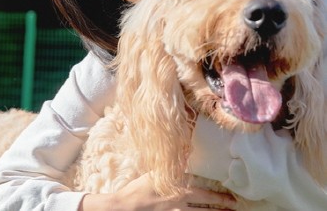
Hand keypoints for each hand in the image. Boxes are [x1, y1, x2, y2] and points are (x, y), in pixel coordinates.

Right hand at [79, 173, 236, 210]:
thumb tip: (184, 154)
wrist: (125, 208)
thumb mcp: (154, 174)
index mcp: (178, 193)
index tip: (233, 199)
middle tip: (235, 210)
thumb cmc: (138, 190)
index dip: (220, 199)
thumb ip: (170, 167)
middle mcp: (180, 208)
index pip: (205, 197)